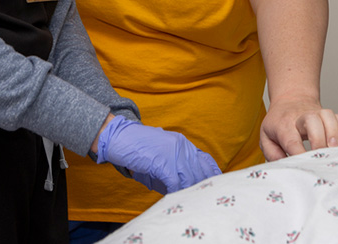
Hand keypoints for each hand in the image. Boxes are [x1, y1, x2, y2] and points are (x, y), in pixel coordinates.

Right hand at [96, 115, 221, 192]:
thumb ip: (175, 163)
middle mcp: (181, 146)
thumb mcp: (162, 151)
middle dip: (201, 186)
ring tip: (188, 200)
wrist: (121, 137)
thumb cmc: (139, 147)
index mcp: (183, 143)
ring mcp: (172, 153)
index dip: (212, 173)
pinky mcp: (162, 162)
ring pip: (189, 177)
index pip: (205, 159)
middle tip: (201, 198)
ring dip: (188, 190)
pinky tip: (173, 196)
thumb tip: (186, 184)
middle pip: (199, 171)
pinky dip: (176, 191)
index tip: (216, 184)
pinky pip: (175, 182)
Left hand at [260, 96, 337, 160]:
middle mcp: (301, 117)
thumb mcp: (265, 137)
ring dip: (333, 134)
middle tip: (320, 155)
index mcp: (283, 125)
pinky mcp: (329, 115)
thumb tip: (284, 165)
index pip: (291, 140)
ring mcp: (317, 113)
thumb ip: (272, 153)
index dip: (299, 154)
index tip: (304, 165)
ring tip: (333, 150)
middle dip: (319, 140)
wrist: (290, 98)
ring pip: (328, 116)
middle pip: (312, 121)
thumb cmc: (278, 121)